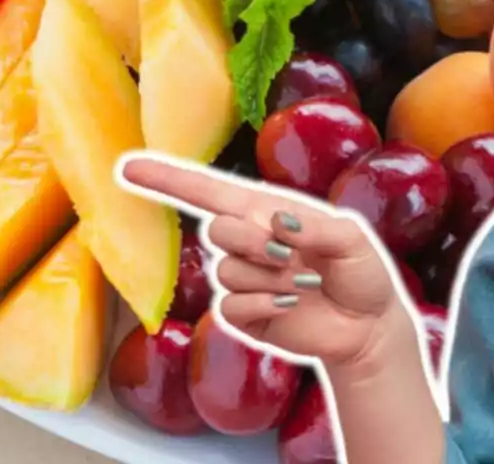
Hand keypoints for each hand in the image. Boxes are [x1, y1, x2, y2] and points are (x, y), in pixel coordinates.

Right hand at [118, 152, 412, 375]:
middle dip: (253, 241)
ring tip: (304, 283)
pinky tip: (291, 305)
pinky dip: (265, 304)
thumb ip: (316, 226)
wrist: (366, 324)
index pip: (209, 192)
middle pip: (218, 230)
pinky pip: (232, 305)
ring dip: (271, 277)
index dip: (168, 180)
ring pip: (228, 271)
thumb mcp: (351, 238)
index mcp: (267, 212)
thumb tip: (275, 221)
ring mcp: (242, 279)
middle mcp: (248, 242)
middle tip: (290, 253)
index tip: (127, 168)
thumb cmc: (361, 271)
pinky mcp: (242, 315)